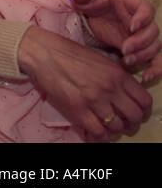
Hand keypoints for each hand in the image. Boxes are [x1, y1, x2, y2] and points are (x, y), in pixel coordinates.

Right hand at [18, 25, 152, 140]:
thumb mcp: (100, 60)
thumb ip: (116, 77)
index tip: (137, 114)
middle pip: (134, 117)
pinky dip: (100, 135)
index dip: (143, 112)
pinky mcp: (77, 109)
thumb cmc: (69, 53)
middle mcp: (110, 88)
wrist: (42, 52)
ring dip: (113, 129)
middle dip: (131, 124)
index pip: (144, 101)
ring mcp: (94, 100)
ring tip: (106, 125)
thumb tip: (125, 94)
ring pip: (117, 126)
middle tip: (124, 123)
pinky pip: (98, 132)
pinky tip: (95, 131)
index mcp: (118, 74)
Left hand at [72, 0, 161, 79]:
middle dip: (141, 41)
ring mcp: (142, 35)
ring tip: (126, 61)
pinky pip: (156, 59)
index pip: (147, 8)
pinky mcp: (140, 49)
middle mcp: (142, 20)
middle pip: (153, 31)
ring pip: (155, 46)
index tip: (132, 26)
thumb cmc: (91, 1)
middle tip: (124, 49)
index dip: (143, 17)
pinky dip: (156, 69)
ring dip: (144, 55)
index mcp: (132, 3)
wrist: (91, 15)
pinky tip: (146, 77)